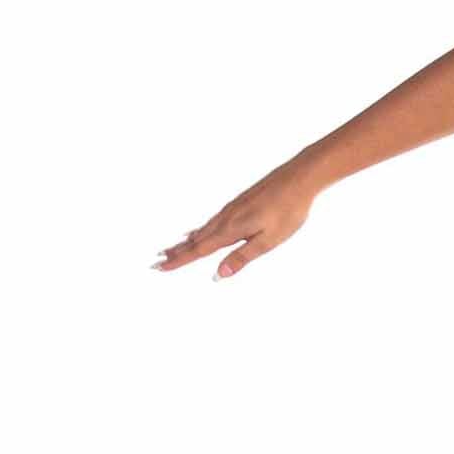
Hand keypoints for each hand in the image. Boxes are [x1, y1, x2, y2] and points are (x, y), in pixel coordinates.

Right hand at [152, 154, 322, 279]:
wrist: (298, 178)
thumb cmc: (288, 211)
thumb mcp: (268, 240)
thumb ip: (242, 257)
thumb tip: (219, 275)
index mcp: (231, 230)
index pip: (199, 250)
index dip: (179, 260)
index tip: (160, 268)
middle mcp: (225, 219)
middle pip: (195, 240)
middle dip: (176, 252)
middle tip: (155, 263)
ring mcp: (230, 210)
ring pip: (201, 230)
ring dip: (184, 241)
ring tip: (170, 250)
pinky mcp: (238, 204)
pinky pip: (211, 221)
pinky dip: (198, 230)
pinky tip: (197, 231)